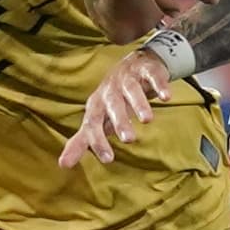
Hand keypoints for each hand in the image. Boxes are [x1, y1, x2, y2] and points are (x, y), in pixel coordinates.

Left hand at [59, 46, 171, 168]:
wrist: (133, 65)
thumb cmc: (112, 99)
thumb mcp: (97, 118)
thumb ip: (82, 141)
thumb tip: (62, 165)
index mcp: (97, 105)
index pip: (94, 124)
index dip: (99, 141)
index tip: (108, 159)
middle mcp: (110, 91)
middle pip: (113, 106)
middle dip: (120, 122)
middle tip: (128, 140)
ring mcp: (128, 79)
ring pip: (132, 91)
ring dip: (139, 104)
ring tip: (147, 120)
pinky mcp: (146, 70)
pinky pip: (152, 77)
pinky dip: (159, 85)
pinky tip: (166, 97)